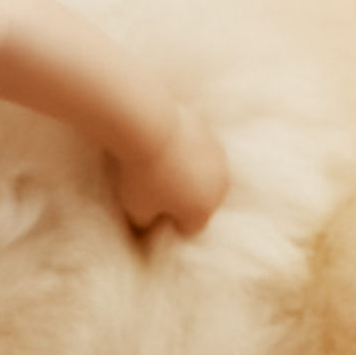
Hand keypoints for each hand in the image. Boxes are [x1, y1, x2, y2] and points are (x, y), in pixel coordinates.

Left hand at [113, 105, 228, 237]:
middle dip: (182, 200)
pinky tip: (168, 147)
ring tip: (161, 165)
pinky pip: (201, 154)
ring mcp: (220, 161)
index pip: (189, 229)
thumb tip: (150, 224)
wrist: (151, 126)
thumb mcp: (135, 208)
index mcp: (203, 211)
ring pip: (203, 178)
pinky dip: (189, 154)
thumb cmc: (141, 173)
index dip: (168, 223)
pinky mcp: (213, 137)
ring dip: (188, 176)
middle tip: (154, 187)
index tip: (150, 209)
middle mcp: (219, 189)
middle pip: (200, 203)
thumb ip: (146, 224)